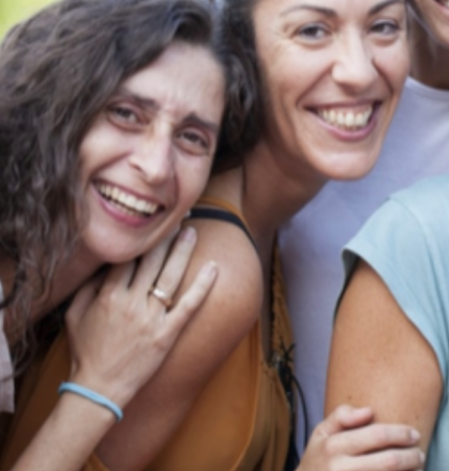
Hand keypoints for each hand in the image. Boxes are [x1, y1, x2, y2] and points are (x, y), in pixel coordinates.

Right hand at [65, 227, 217, 408]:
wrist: (99, 388)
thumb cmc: (86, 352)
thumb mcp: (74, 316)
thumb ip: (87, 288)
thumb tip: (104, 265)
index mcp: (108, 296)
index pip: (128, 259)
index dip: (141, 239)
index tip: (150, 224)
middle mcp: (131, 303)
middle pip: (152, 262)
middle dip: (165, 238)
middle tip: (177, 219)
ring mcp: (151, 319)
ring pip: (171, 277)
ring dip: (183, 252)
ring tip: (192, 233)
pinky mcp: (167, 334)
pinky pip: (188, 305)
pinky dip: (203, 286)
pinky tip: (214, 268)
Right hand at [299, 406, 424, 470]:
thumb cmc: (318, 460)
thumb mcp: (320, 434)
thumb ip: (342, 416)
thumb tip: (369, 411)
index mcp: (334, 446)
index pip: (378, 435)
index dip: (401, 434)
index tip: (414, 435)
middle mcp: (340, 469)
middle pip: (389, 462)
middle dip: (412, 457)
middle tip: (420, 455)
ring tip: (417, 469)